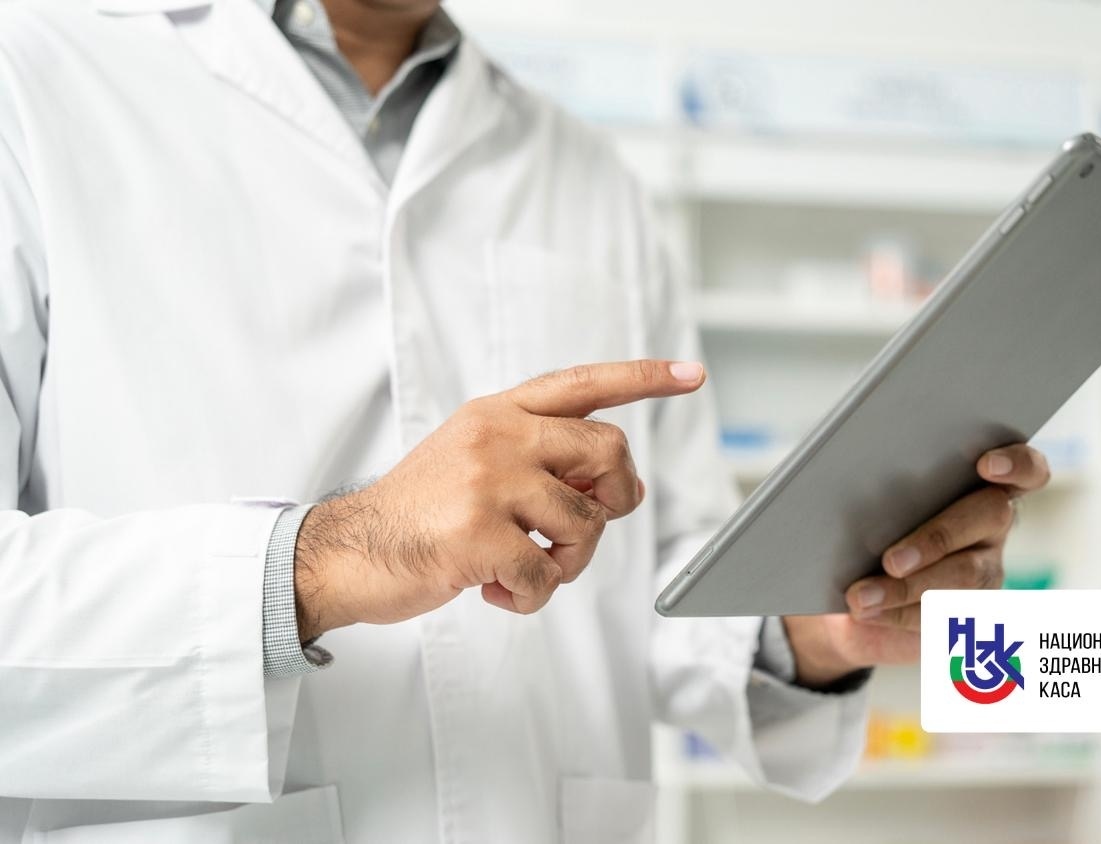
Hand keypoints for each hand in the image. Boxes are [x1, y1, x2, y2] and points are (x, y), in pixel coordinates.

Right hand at [292, 360, 706, 639]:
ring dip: (568, 562)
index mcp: (498, 412)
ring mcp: (487, 481)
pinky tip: (497, 590)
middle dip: (614, 500)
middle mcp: (497, 435)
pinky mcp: (477, 533)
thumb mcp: (474, 460)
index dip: (644, 379)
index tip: (692, 375)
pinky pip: (548, 574)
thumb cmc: (420, 513)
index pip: (583, 383)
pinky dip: (533, 596)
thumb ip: (539, 457)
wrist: (348, 551)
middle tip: (578, 530)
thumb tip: (620, 485)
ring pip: (586, 522)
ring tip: (527, 568)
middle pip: (608, 452)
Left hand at [782, 444, 1049, 687]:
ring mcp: (987, 572)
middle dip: (937, 538)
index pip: (1025, 469)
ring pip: (965, 577)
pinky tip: (867, 612)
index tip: (986, 465)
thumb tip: (849, 483)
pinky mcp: (969, 616)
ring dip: (907, 589)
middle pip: (989, 518)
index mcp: (975, 483)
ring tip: (860, 597)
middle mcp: (991, 526)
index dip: (1017, 464)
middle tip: (891, 560)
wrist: (846, 599)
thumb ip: (874, 491)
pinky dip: (899, 614)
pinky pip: (944, 615)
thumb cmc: (857, 537)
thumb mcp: (860, 508)